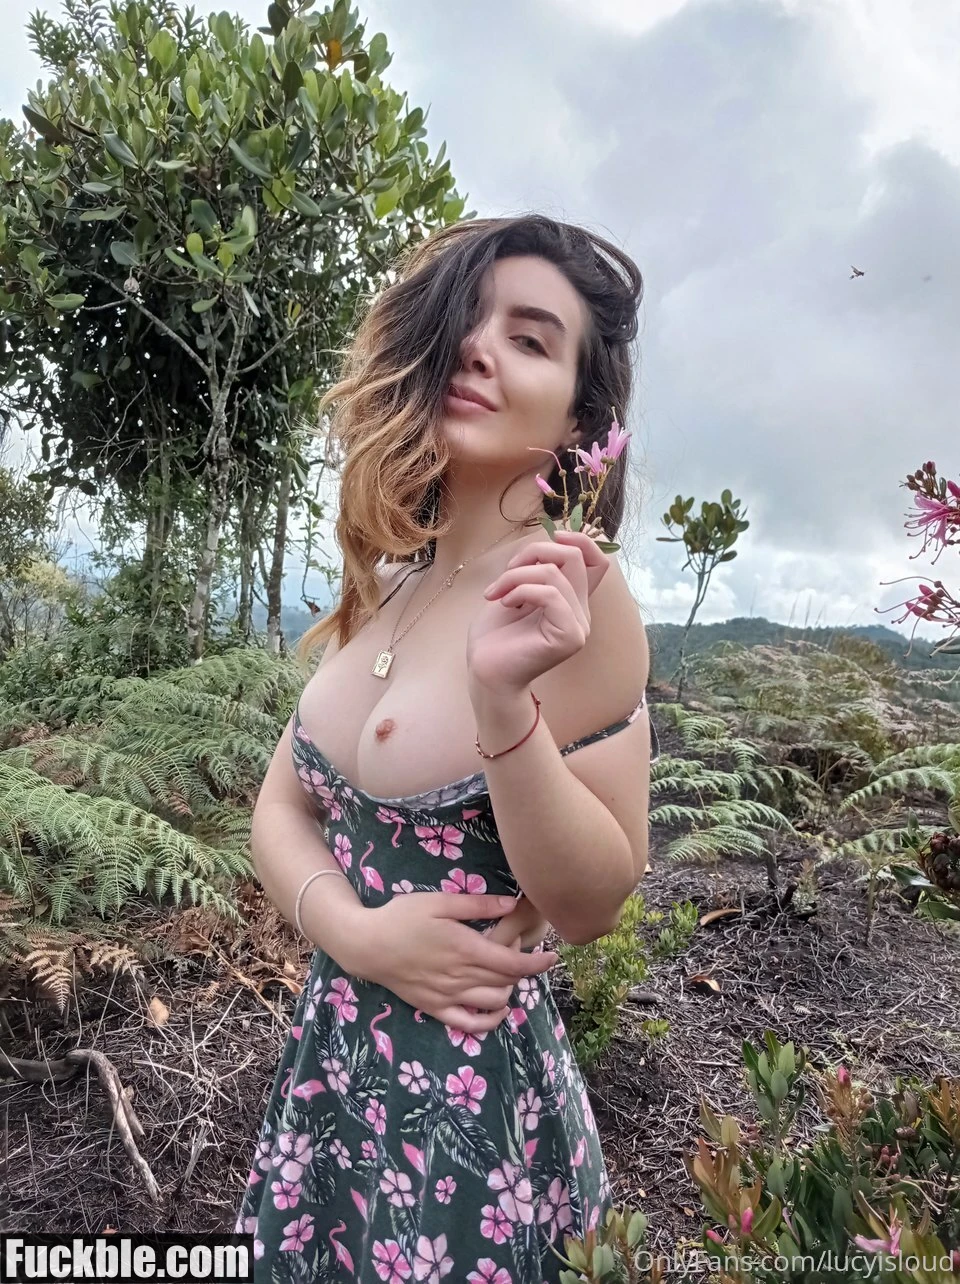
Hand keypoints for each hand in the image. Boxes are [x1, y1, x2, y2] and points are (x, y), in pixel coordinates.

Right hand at [358, 893, 558, 1032]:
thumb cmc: (402, 916)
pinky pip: (468, 1024)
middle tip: (529, 955)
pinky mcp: (435, 1008)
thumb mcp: (439, 901)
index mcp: (465, 948)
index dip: (537, 962)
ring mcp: (448, 995)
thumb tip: (511, 904)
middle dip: (525, 970)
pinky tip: (499, 1009)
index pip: (513, 962)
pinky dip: (490, 1020)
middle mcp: (460, 976)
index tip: (553, 957)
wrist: (367, 944)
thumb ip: (477, 904)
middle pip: (506, 980)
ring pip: (493, 1000)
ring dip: (511, 990)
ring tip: (512, 975)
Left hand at [465, 530, 609, 692]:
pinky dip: (521, 590)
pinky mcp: (569, 637)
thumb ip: (537, 569)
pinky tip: (504, 603)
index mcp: (572, 601)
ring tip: (496, 593)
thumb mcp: (515, 590)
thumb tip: (552, 541)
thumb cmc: (495, 636)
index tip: (551, 537)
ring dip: (516, 575)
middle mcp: (581, 612)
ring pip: (555, 574)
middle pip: (575, 557)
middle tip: (506, 572)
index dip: (579, 539)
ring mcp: (578, 626)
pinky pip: (551, 594)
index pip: (597, 561)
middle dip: (534, 552)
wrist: (485, 673)